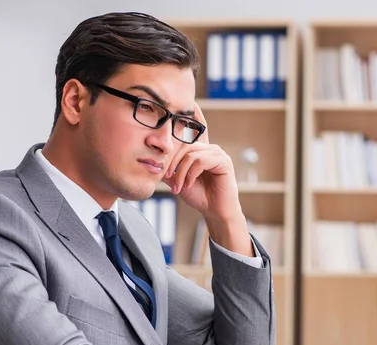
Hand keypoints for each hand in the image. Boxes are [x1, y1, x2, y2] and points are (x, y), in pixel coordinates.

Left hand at [162, 102, 239, 220]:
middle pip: (184, 146)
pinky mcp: (223, 161)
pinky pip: (201, 161)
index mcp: (200, 150)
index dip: (195, 114)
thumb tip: (153, 159)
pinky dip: (190, 174)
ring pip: (191, 155)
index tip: (192, 101)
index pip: (197, 129)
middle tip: (166, 178)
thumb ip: (168, 167)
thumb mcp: (177, 179)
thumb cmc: (197, 195)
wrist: (213, 210)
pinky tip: (187, 184)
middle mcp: (210, 148)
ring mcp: (218, 153)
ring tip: (177, 186)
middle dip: (172, 162)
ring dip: (180, 172)